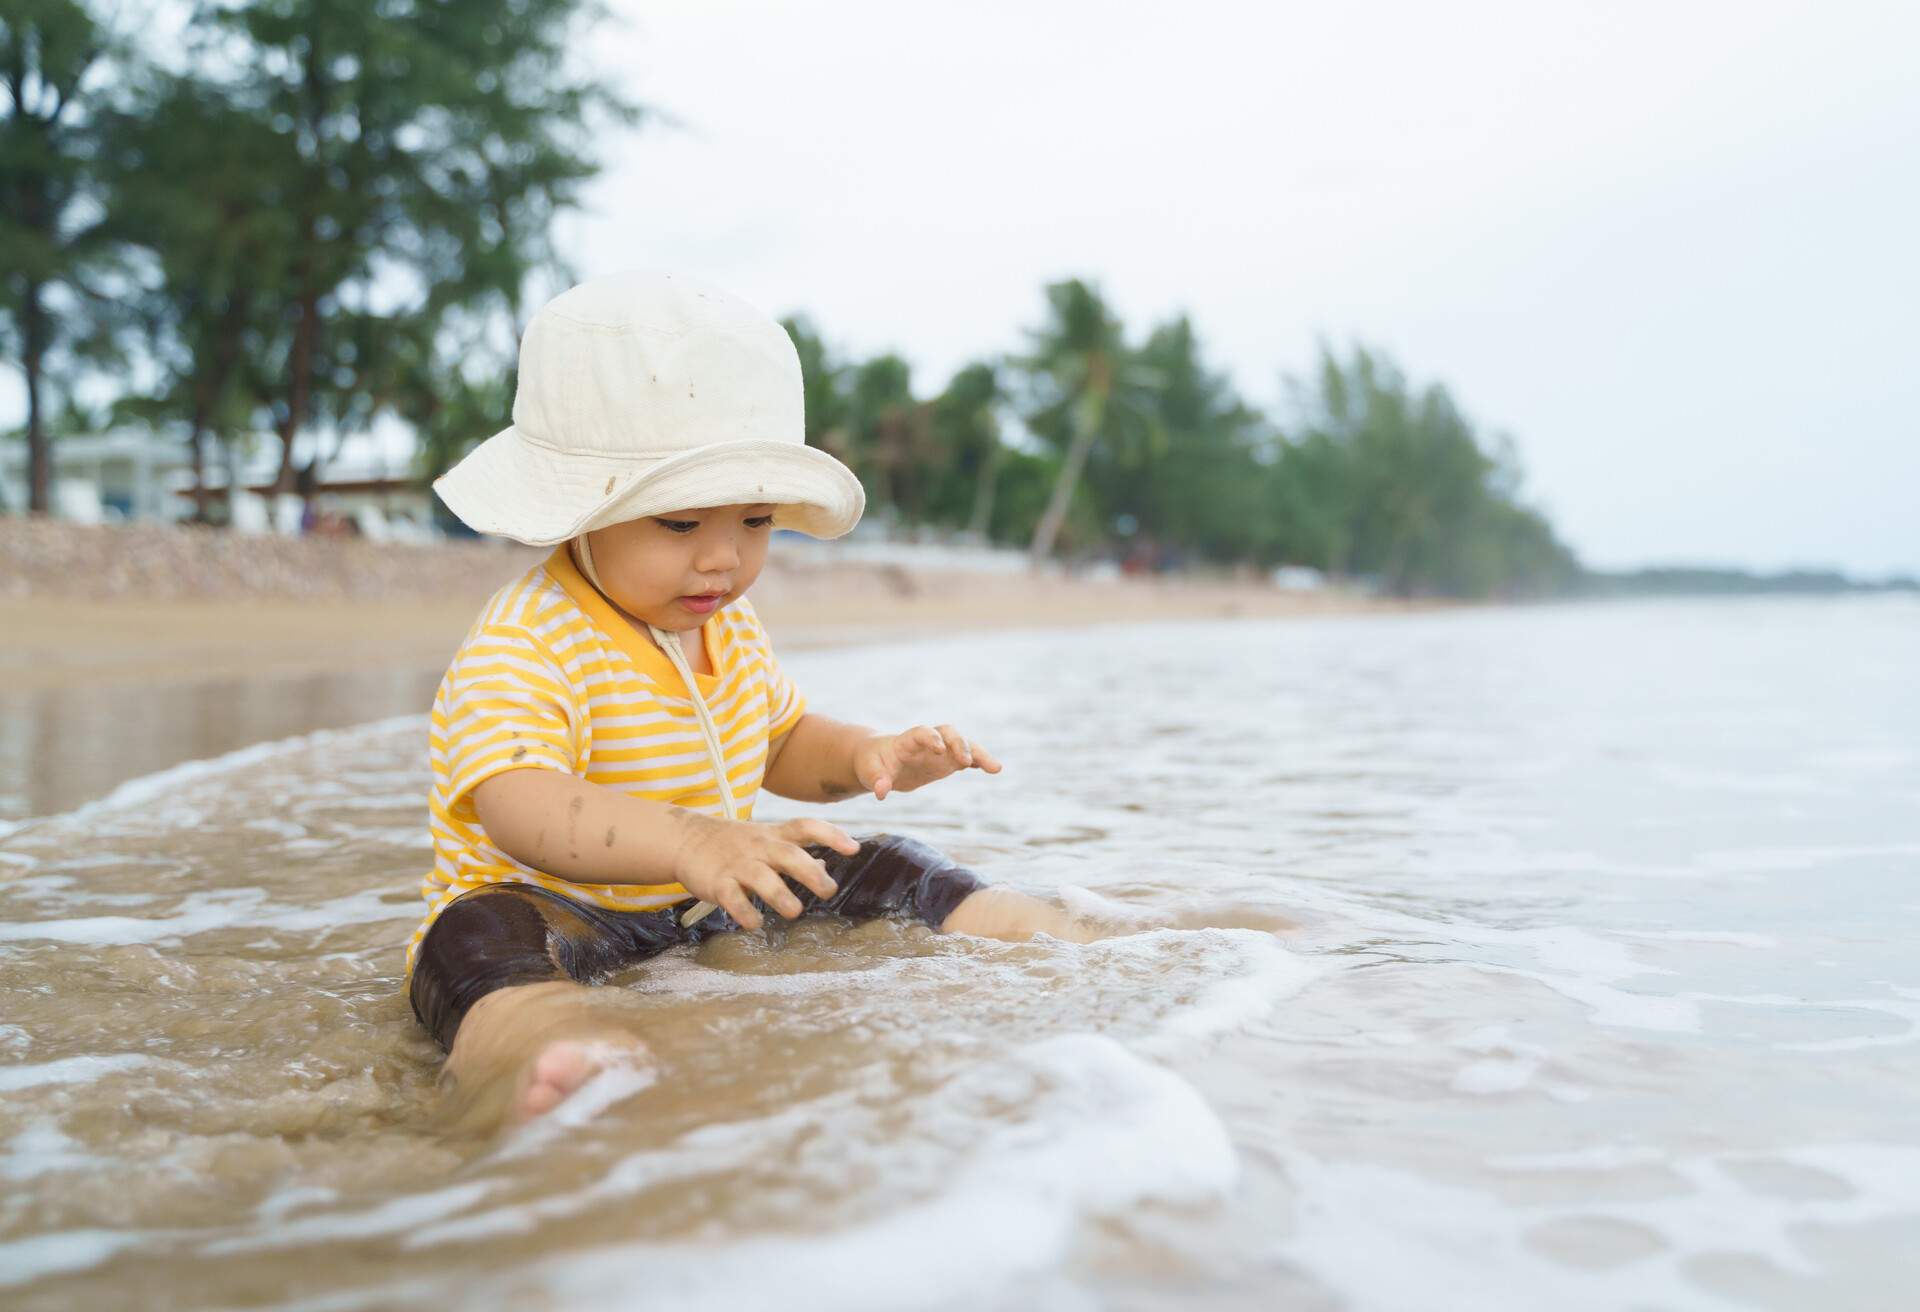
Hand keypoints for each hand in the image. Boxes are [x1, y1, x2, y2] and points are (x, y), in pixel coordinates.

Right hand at [670, 815, 858, 930]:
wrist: (685, 839)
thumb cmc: (736, 844)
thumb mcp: (767, 842)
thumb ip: (797, 854)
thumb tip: (827, 871)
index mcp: (774, 835)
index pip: (807, 827)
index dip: (832, 836)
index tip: (854, 849)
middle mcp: (759, 847)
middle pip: (788, 854)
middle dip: (811, 872)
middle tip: (829, 891)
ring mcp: (738, 864)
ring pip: (762, 877)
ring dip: (780, 895)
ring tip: (795, 911)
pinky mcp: (717, 882)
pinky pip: (732, 898)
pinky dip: (744, 912)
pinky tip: (755, 924)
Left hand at [854, 723, 1001, 800]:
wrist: (879, 761)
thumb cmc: (872, 763)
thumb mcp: (868, 771)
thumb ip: (875, 780)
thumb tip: (881, 792)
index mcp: (907, 741)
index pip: (922, 733)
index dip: (931, 738)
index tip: (939, 749)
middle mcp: (928, 742)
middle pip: (949, 733)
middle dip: (959, 744)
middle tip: (967, 761)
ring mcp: (940, 751)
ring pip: (964, 745)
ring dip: (979, 753)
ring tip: (996, 768)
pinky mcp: (946, 762)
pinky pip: (966, 759)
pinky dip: (979, 761)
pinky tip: (992, 769)